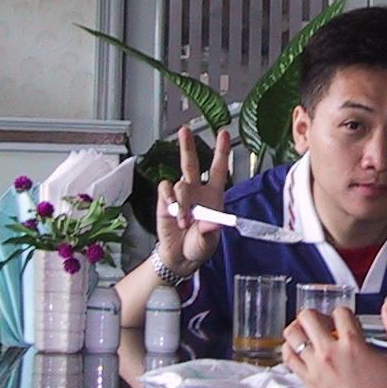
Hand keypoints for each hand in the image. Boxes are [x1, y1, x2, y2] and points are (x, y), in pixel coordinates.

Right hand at [153, 127, 231, 277]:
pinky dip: (168, 198)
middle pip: (191, 162)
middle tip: (184, 130)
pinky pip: (165, 190)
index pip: (218, 169)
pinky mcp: (164, 201)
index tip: (223, 134)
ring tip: (183, 221)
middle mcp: (196, 191)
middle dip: (187, 145)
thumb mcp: (208, 243)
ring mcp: (179, 195)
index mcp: (213, 196)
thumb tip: (211, 223)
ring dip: (182, 203)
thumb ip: (209, 233)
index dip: (221, 151)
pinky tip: (170, 208)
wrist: (179, 257)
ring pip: (180, 183)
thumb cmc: (198, 247)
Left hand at [283, 298, 386, 387]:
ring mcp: (316, 369)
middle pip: (307, 317)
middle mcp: (330, 354)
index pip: (340, 312)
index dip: (346, 314)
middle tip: (324, 322)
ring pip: (292, 335)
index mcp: (353, 345)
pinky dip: (289, 349)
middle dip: (316, 314)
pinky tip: (299, 350)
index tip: (349, 323)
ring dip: (299, 329)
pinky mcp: (309, 383)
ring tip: (309, 333)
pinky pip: (288, 359)